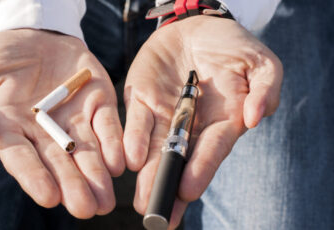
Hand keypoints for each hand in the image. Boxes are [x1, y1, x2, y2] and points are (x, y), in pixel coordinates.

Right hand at [0, 29, 124, 217]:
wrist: (36, 35)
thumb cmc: (0, 59)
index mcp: (14, 130)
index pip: (23, 159)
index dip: (35, 177)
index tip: (49, 196)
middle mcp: (46, 133)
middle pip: (60, 163)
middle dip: (73, 186)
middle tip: (86, 208)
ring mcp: (74, 120)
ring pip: (87, 152)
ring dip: (97, 175)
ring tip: (105, 199)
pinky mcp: (97, 104)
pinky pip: (107, 126)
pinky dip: (113, 144)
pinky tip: (118, 164)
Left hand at [123, 16, 282, 227]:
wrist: (197, 27)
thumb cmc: (232, 47)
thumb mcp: (261, 63)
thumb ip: (265, 89)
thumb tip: (256, 117)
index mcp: (222, 121)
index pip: (212, 149)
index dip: (201, 169)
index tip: (188, 190)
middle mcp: (191, 125)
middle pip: (179, 159)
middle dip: (168, 187)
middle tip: (158, 216)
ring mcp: (164, 114)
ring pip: (154, 148)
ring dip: (148, 174)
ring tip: (142, 200)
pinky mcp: (142, 100)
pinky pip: (135, 121)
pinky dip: (133, 139)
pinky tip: (130, 160)